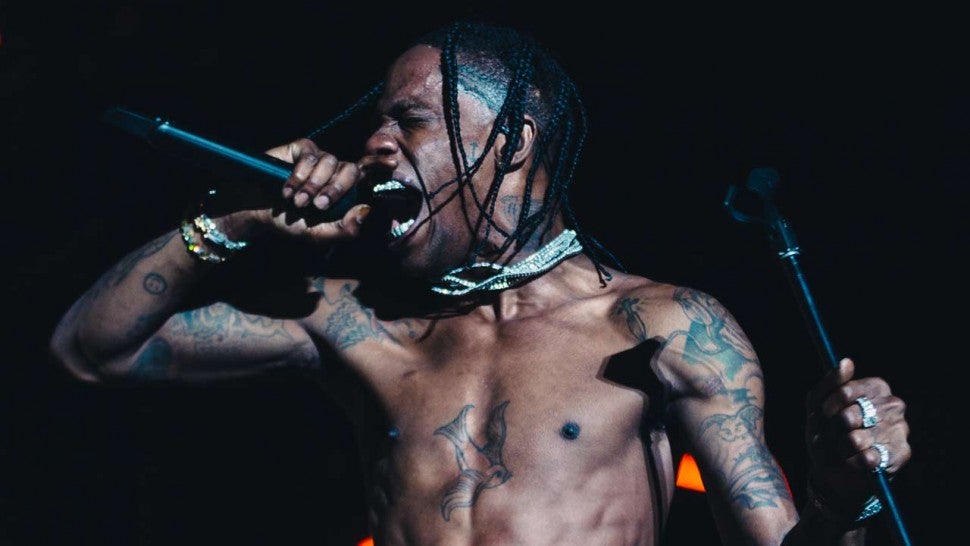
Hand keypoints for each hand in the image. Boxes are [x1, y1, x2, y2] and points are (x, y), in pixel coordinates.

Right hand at [260, 138, 372, 240]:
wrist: (256, 212)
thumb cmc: (290, 223)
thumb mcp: (318, 234)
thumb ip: (344, 228)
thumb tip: (366, 210)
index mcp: (345, 192)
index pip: (367, 176)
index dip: (380, 165)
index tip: (391, 162)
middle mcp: (335, 173)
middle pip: (350, 169)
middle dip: (336, 189)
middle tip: (318, 206)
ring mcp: (319, 159)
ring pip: (330, 162)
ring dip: (313, 185)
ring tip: (298, 202)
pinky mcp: (301, 149)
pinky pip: (310, 155)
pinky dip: (300, 175)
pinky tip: (288, 191)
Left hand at [804, 358, 910, 512]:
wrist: (834, 468)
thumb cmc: (827, 430)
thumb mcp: (818, 404)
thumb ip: (831, 382)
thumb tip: (847, 362)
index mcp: (876, 387)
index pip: (845, 391)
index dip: (827, 407)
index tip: (823, 415)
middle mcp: (893, 405)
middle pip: (849, 416)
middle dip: (832, 430)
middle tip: (832, 435)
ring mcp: (899, 429)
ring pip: (855, 439)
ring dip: (839, 448)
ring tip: (841, 449)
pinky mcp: (900, 454)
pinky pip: (867, 458)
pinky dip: (851, 462)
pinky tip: (852, 461)